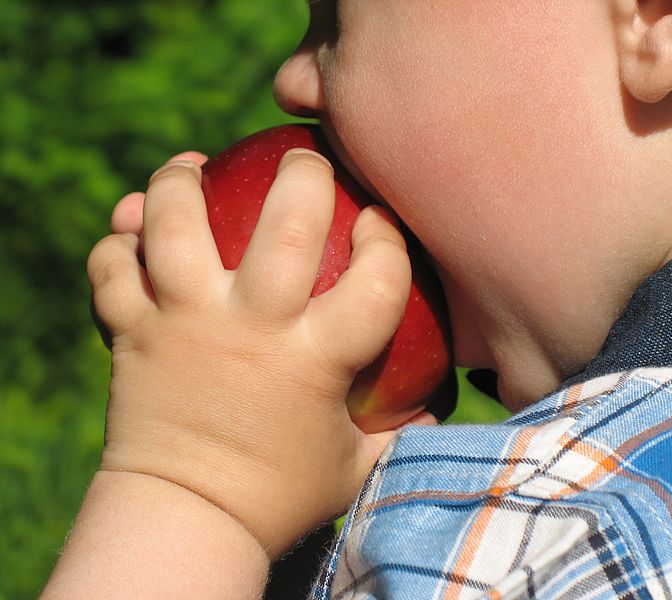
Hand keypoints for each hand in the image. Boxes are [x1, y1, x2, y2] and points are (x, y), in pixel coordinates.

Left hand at [88, 148, 422, 557]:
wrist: (188, 520)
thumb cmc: (280, 494)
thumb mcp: (355, 465)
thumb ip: (399, 428)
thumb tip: (437, 405)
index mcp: (317, 357)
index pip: (377, 276)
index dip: (388, 238)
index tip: (379, 224)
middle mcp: (251, 326)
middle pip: (287, 221)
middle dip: (304, 173)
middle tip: (305, 161)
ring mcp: (185, 322)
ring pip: (175, 223)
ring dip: (182, 184)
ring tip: (194, 169)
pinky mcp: (132, 332)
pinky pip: (112, 268)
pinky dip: (117, 241)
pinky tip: (132, 228)